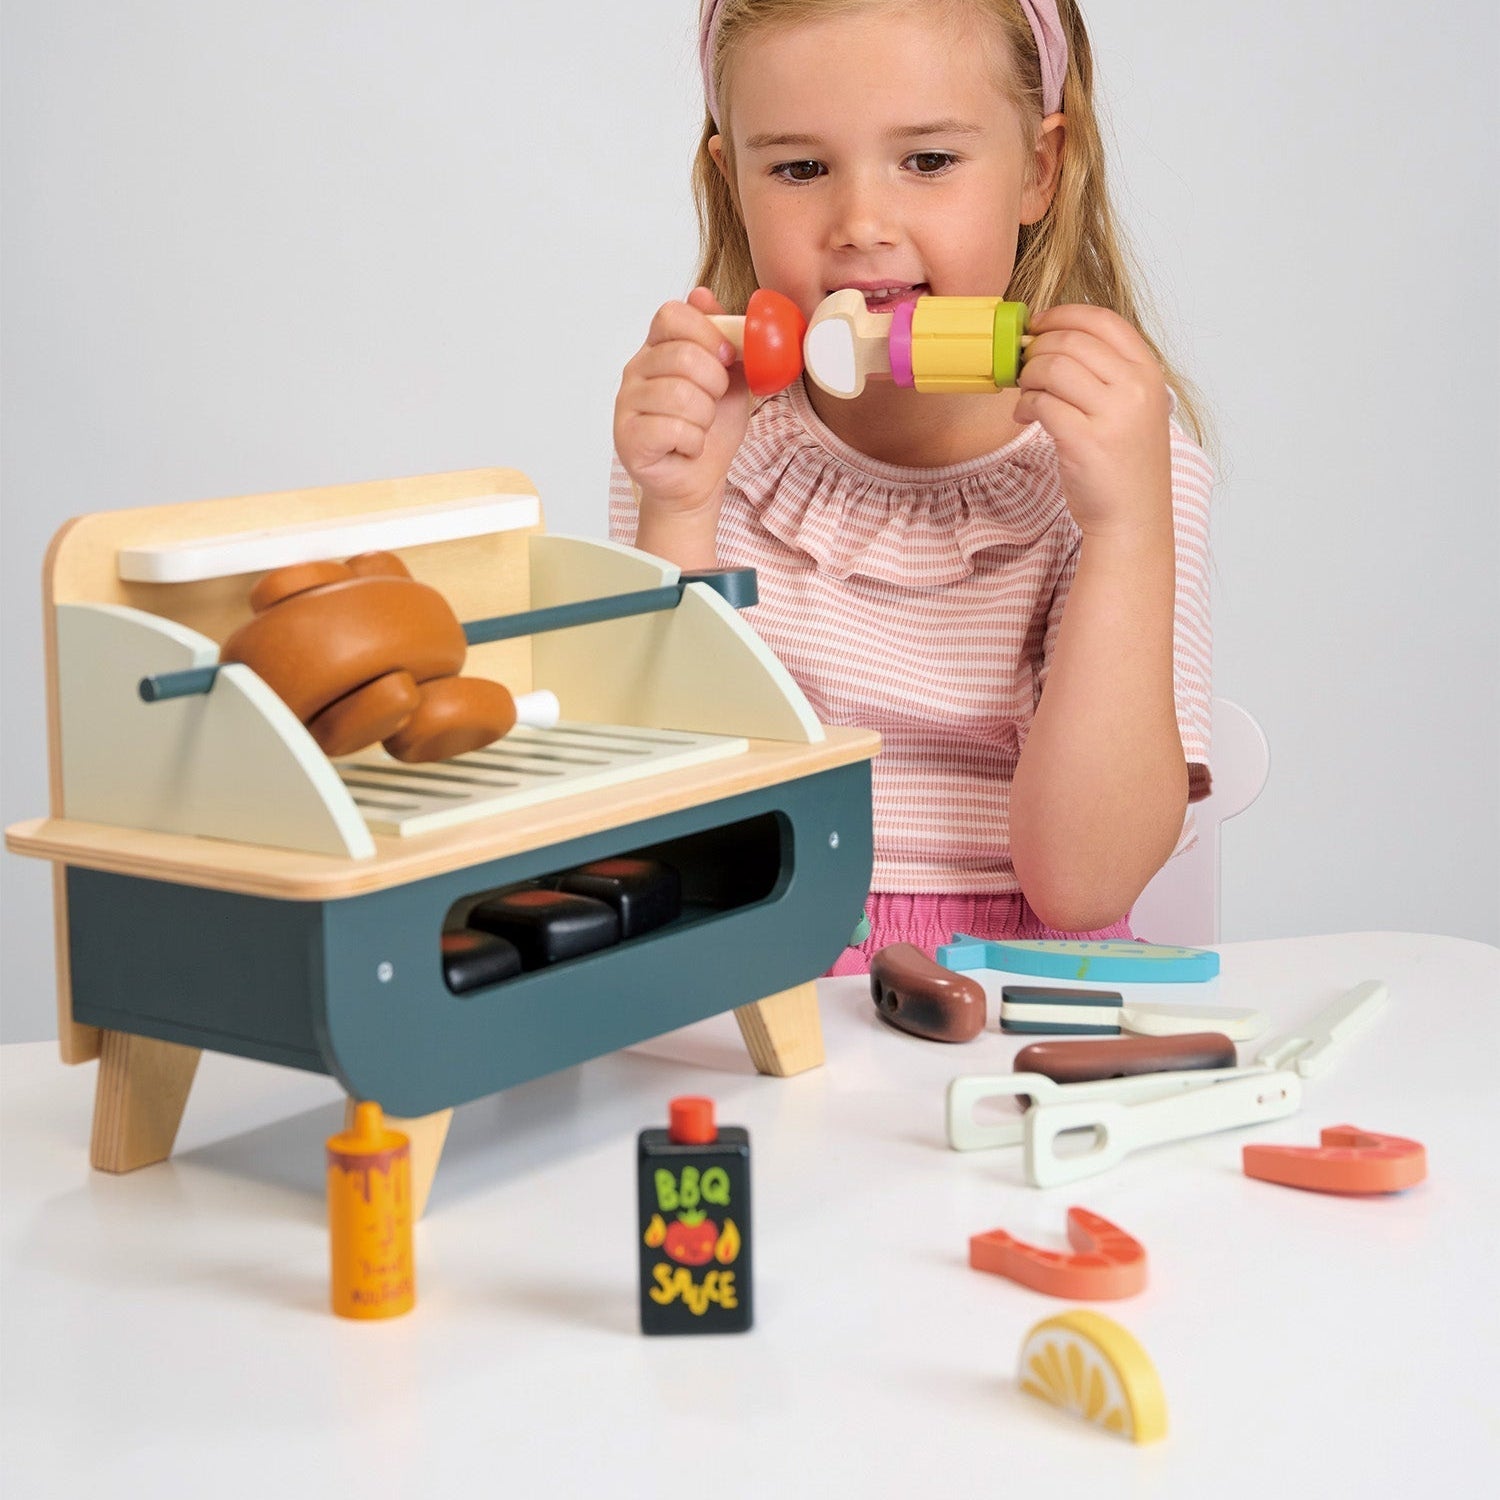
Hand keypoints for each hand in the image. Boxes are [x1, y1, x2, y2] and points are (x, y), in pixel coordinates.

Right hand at [613, 287, 751, 516]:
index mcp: (658, 348)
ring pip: (681, 395)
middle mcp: (636, 371)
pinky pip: (672, 428)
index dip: (707, 332)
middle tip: (713, 403)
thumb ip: (723, 337)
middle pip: (683, 355)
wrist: (699, 479)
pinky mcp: (627, 438)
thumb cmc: (712, 428)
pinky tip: (687, 446)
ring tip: (700, 428)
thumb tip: (703, 294)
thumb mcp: (731, 376)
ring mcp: (627, 404)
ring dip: (705, 417)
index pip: (672, 315)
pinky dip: (693, 442)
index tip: (726, 357)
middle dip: (715, 384)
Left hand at [1012, 305, 1172, 538]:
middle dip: (1036, 350)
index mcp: (1148, 372)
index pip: (1102, 320)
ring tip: (1025, 394)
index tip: (1038, 324)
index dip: (1062, 315)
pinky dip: (1024, 406)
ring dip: (1027, 377)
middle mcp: (1135, 388)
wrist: (1133, 516)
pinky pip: (1041, 404)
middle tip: (1023, 366)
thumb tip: (1052, 340)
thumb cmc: (1125, 462)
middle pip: (1070, 341)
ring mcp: (1113, 415)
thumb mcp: (1132, 407)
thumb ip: (1106, 372)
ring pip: (1052, 368)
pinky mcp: (1085, 441)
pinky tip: (1024, 416)